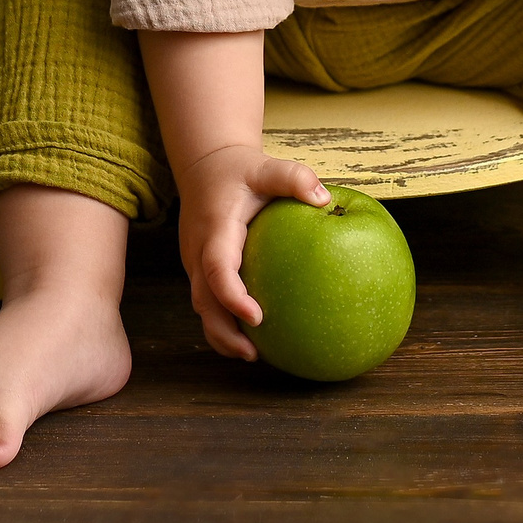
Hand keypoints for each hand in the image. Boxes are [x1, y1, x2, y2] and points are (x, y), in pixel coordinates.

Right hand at [174, 142, 328, 360]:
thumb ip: (294, 178)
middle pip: (204, 301)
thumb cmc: (239, 171)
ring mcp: (196, 264)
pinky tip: (250, 338)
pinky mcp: (200, 271)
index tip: (257, 317)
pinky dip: (223, 323)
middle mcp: (198, 252)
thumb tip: (326, 199)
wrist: (205, 168)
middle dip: (224, 331)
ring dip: (221, 334)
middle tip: (254, 354)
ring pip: (203, 307)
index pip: (218, 267)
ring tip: (252, 356)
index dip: (233, 295)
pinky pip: (208, 302)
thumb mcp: (266, 167)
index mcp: (215, 229)